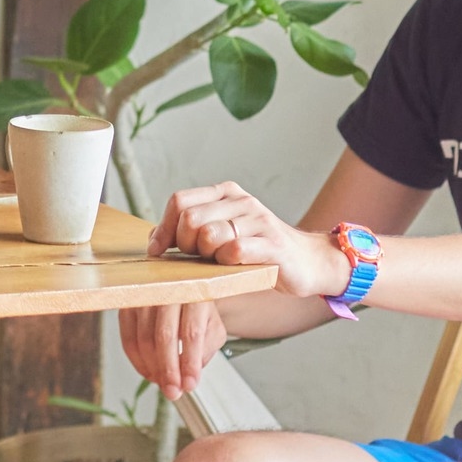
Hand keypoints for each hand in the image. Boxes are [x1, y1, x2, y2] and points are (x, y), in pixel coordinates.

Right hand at [120, 294, 229, 399]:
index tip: (190, 384)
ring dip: (153, 368)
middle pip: (165, 336)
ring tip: (164, 383)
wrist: (179, 288)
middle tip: (173, 391)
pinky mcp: (128, 305)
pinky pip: (128, 340)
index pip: (192, 332)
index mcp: (196, 294)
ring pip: (144, 340)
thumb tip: (187, 375)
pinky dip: (137, 361)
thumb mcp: (212, 327)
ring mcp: (145, 296)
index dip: (190, 362)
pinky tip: (149, 371)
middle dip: (168, 370)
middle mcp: (168, 290)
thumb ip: (204, 351)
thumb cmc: (196, 309)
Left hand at [148, 182, 349, 299]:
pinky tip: (235, 268)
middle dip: (185, 245)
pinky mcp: (272, 243)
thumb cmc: (257, 252)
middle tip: (198, 258)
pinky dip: (227, 263)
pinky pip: (234, 251)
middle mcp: (241, 200)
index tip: (158, 251)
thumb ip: (191, 233)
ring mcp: (258, 220)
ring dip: (207, 256)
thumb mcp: (221, 236)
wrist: (308, 262)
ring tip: (220, 263)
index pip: (180, 201)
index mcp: (225, 193)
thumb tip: (153, 241)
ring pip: (209, 234)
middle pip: (190, 218)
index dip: (163, 228)